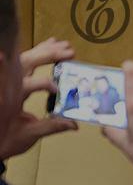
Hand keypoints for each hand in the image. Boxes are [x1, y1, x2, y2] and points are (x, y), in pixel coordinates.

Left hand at [0, 38, 77, 159]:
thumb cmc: (5, 139)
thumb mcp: (29, 135)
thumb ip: (51, 127)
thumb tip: (72, 124)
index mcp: (12, 97)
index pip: (29, 84)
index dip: (45, 84)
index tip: (58, 89)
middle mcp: (9, 85)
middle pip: (27, 62)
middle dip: (48, 55)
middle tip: (69, 51)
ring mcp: (9, 81)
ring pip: (24, 58)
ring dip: (43, 51)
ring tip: (62, 45)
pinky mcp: (11, 82)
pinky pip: (21, 62)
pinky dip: (35, 52)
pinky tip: (47, 46)